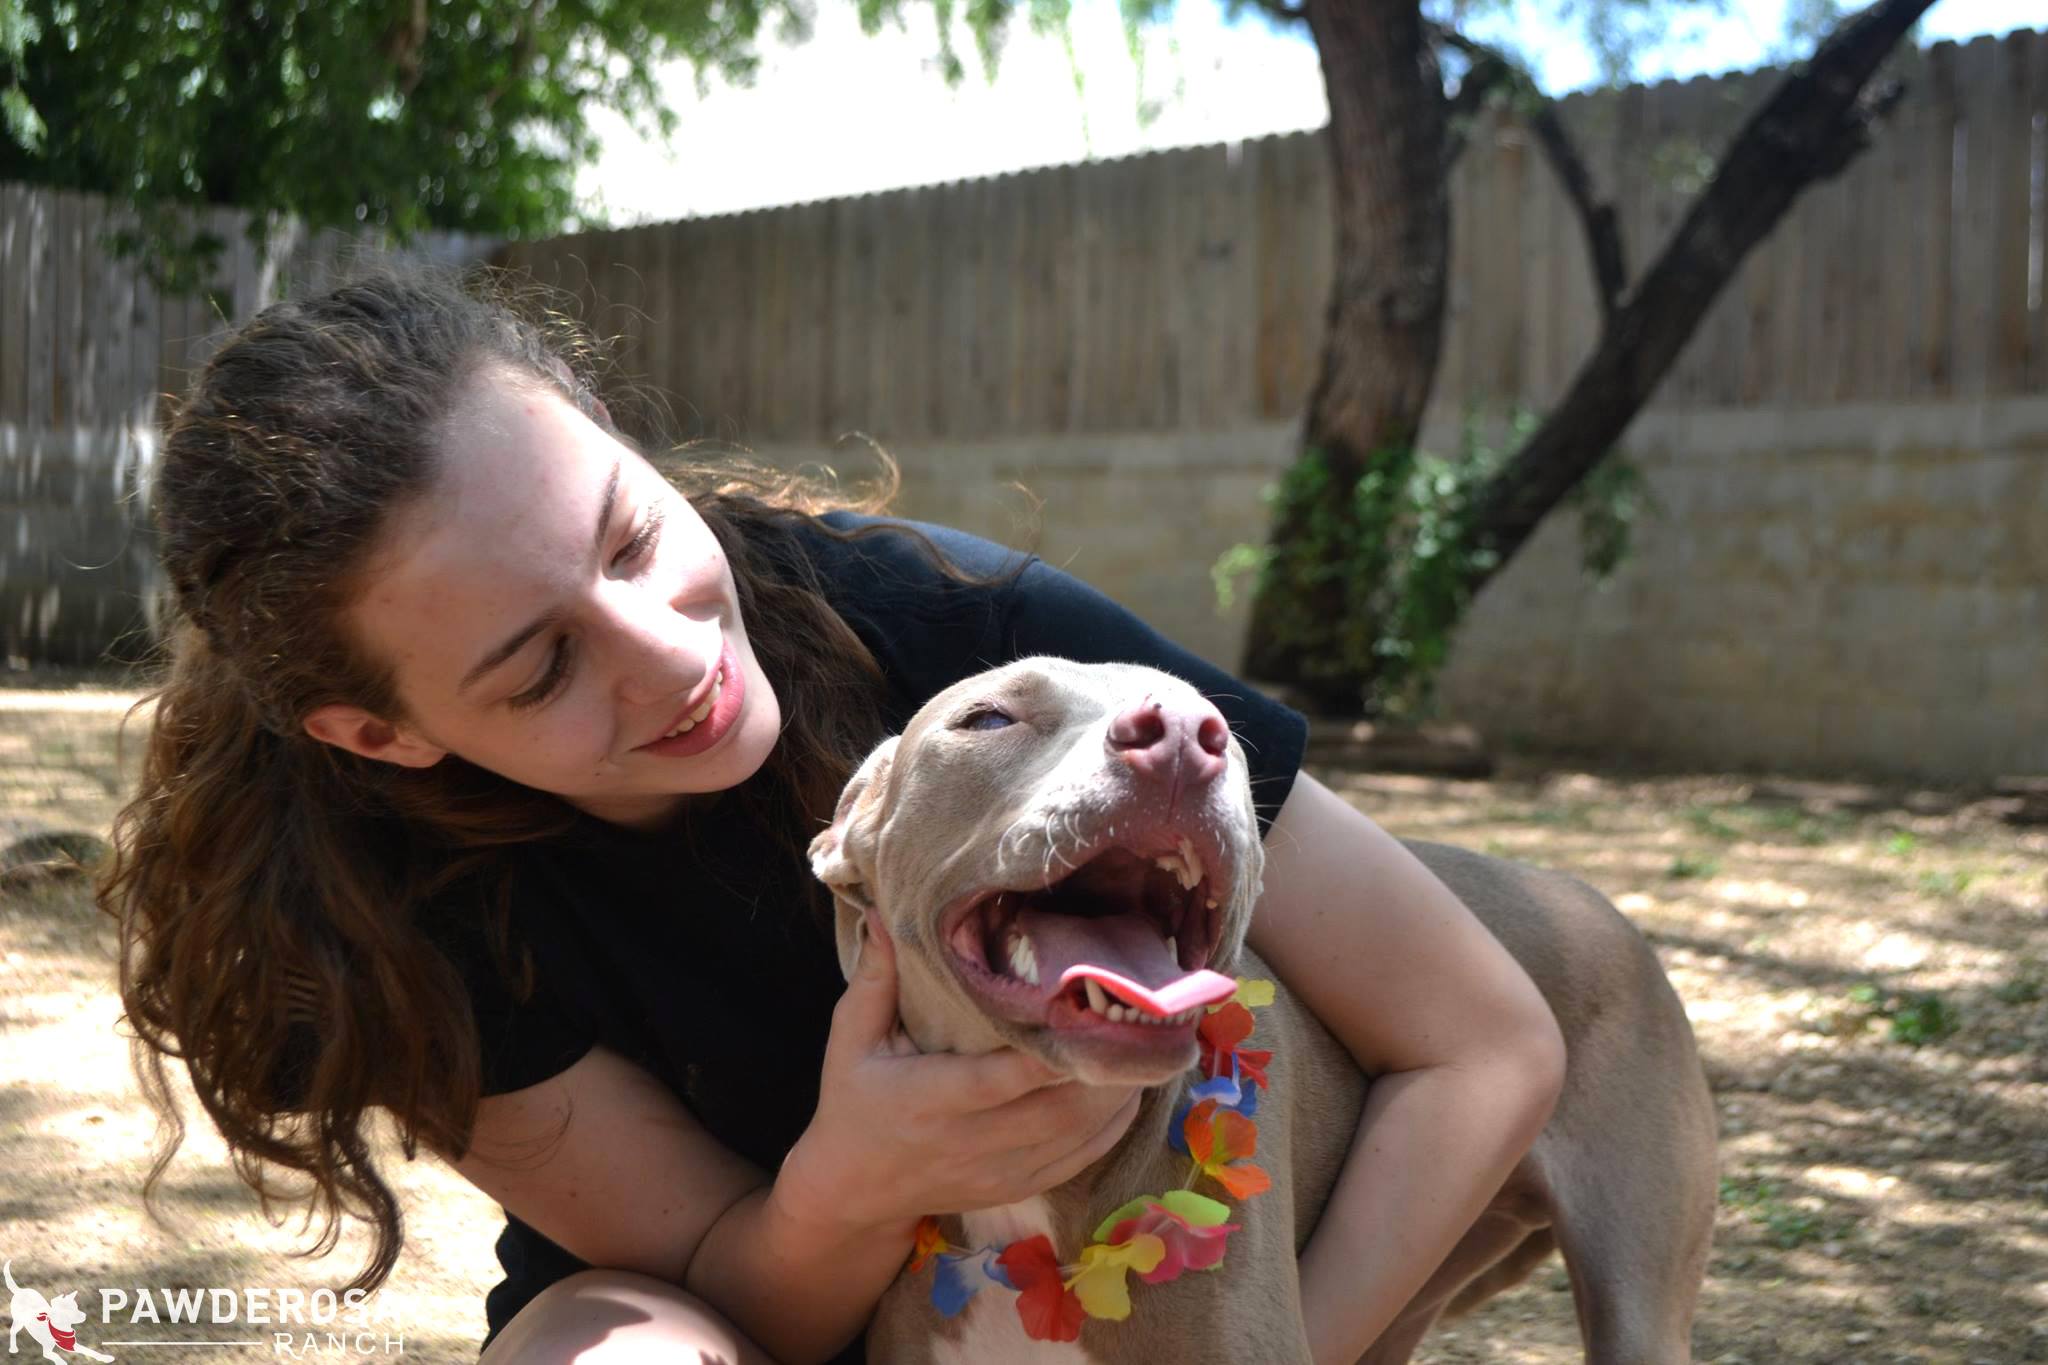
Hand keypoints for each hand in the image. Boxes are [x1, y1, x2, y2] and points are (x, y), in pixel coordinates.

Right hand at [771, 908, 1141, 1240]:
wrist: (852, 1192)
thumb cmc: (853, 1101)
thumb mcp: (852, 1038)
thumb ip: (875, 978)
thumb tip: (882, 911)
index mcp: (930, 1099)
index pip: (1002, 1078)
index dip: (1051, 1052)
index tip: (1087, 1011)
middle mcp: (968, 1142)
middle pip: (1055, 1111)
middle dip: (1103, 1070)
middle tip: (1138, 1018)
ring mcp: (997, 1172)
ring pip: (1076, 1138)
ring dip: (1117, 1095)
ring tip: (1145, 1046)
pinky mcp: (1016, 1189)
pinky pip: (1079, 1162)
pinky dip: (1112, 1128)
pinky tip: (1129, 1091)